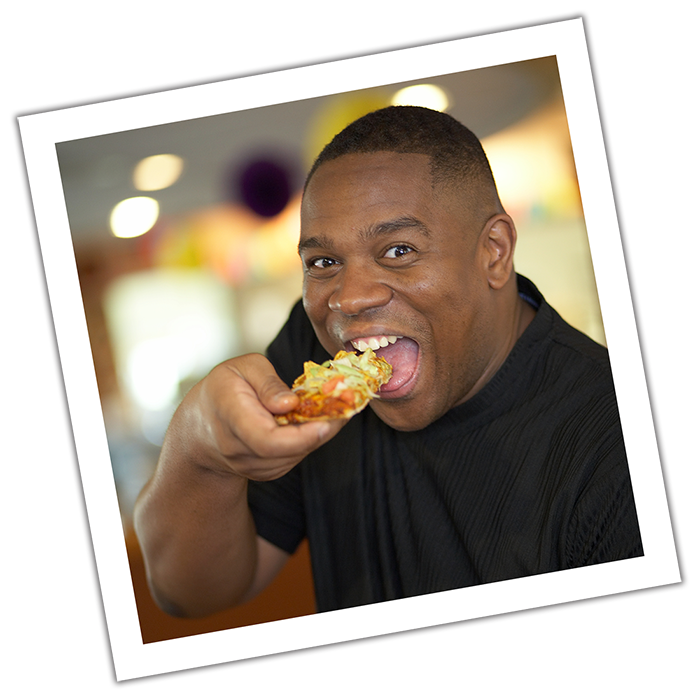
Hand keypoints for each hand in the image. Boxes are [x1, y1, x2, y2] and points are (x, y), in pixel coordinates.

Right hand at [186, 353, 345, 481]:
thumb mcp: (243, 368)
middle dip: (322, 430)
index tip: (328, 421)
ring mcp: (251, 466)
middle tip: (348, 406)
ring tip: (335, 408)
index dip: (300, 435)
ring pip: (295, 455)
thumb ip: (268, 382)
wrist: (200, 428)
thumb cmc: (225, 388)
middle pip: (287, 450)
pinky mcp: (265, 472)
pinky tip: (317, 420)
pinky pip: (295, 457)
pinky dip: (310, 439)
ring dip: (319, 433)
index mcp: (230, 415)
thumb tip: (291, 403)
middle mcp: (238, 448)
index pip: (266, 439)